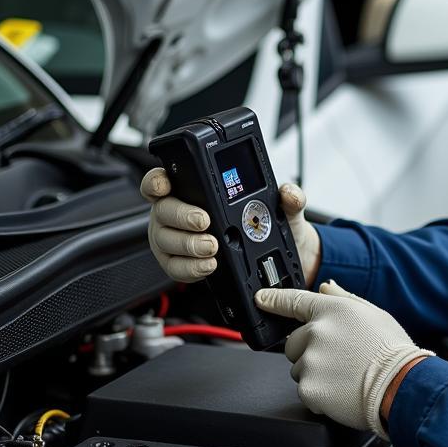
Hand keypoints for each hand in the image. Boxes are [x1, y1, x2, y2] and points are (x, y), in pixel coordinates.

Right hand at [140, 170, 321, 283]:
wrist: (282, 260)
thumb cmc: (271, 226)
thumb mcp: (284, 210)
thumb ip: (289, 197)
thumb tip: (289, 192)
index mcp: (196, 190)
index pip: (165, 179)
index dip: (157, 180)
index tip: (165, 184)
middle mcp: (180, 213)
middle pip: (163, 210)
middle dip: (182, 215)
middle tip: (204, 221)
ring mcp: (177, 239)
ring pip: (166, 240)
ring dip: (188, 244)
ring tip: (212, 246)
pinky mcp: (182, 264)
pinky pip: (176, 267)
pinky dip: (191, 267)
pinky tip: (209, 264)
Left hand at [255, 281, 431, 436]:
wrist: (401, 387)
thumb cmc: (393, 352)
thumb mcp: (375, 314)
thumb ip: (344, 299)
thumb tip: (326, 288)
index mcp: (333, 311)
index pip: (293, 300)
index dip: (273, 300)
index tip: (261, 299)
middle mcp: (317, 332)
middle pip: (293, 342)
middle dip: (308, 351)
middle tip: (338, 359)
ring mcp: (311, 361)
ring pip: (299, 368)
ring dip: (315, 373)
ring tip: (344, 376)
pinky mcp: (309, 388)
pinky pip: (305, 390)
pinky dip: (319, 394)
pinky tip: (341, 390)